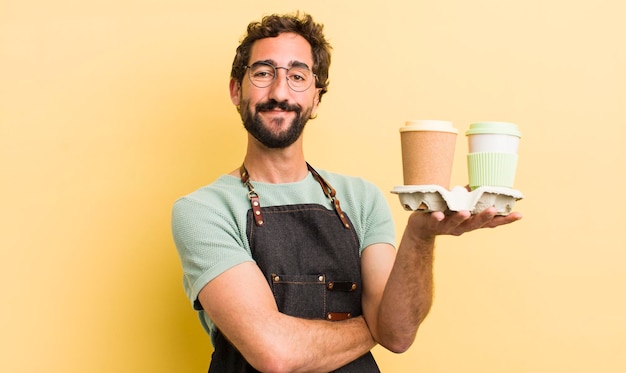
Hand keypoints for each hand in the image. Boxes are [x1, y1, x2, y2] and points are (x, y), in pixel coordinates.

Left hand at [406, 207, 521, 241]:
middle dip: (484, 217)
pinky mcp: (433, 225)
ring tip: (466, 213)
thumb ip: (472, 196)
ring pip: (456, 225)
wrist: (421, 226)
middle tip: (493, 210)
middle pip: (475, 224)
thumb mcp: (460, 203)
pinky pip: (435, 222)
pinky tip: (439, 215)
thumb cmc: (445, 211)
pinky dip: (438, 218)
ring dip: (461, 219)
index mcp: (471, 222)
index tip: (519, 215)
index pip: (491, 222)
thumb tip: (486, 183)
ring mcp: (447, 227)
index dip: (504, 220)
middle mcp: (462, 227)